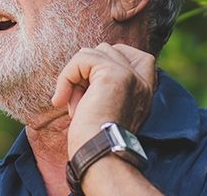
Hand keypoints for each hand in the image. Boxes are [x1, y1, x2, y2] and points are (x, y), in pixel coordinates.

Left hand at [51, 43, 155, 157]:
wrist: (99, 155)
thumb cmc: (95, 139)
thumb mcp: (105, 108)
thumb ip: (104, 87)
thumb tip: (82, 69)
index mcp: (145, 91)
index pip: (140, 56)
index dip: (112, 59)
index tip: (91, 82)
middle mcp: (142, 81)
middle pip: (107, 50)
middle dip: (86, 71)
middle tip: (79, 99)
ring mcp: (130, 75)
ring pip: (92, 53)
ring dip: (74, 76)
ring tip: (73, 103)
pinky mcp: (113, 74)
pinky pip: (82, 59)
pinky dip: (66, 77)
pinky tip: (61, 100)